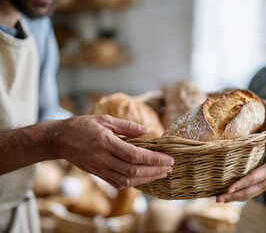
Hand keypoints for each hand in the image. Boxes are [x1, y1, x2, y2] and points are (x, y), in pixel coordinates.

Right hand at [51, 115, 173, 189]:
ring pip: (127, 180)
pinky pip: (118, 183)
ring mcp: (100, 169)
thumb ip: (128, 126)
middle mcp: (103, 159)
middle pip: (134, 170)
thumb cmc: (82, 126)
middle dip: (155, 170)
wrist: (59, 140)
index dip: (154, 159)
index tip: (168, 158)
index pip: (135, 155)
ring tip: (162, 173)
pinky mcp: (98, 174)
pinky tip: (145, 177)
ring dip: (147, 178)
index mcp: (106, 142)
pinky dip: (134, 182)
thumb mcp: (105, 119)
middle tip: (170, 167)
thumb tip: (148, 130)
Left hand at [216, 139, 265, 202]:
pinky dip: (237, 197)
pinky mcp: (259, 189)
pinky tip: (226, 197)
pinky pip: (248, 194)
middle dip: (232, 196)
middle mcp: (265, 182)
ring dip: (232, 199)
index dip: (241, 184)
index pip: (253, 179)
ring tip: (218, 199)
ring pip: (247, 195)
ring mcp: (262, 187)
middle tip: (218, 198)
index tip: (229, 189)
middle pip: (247, 192)